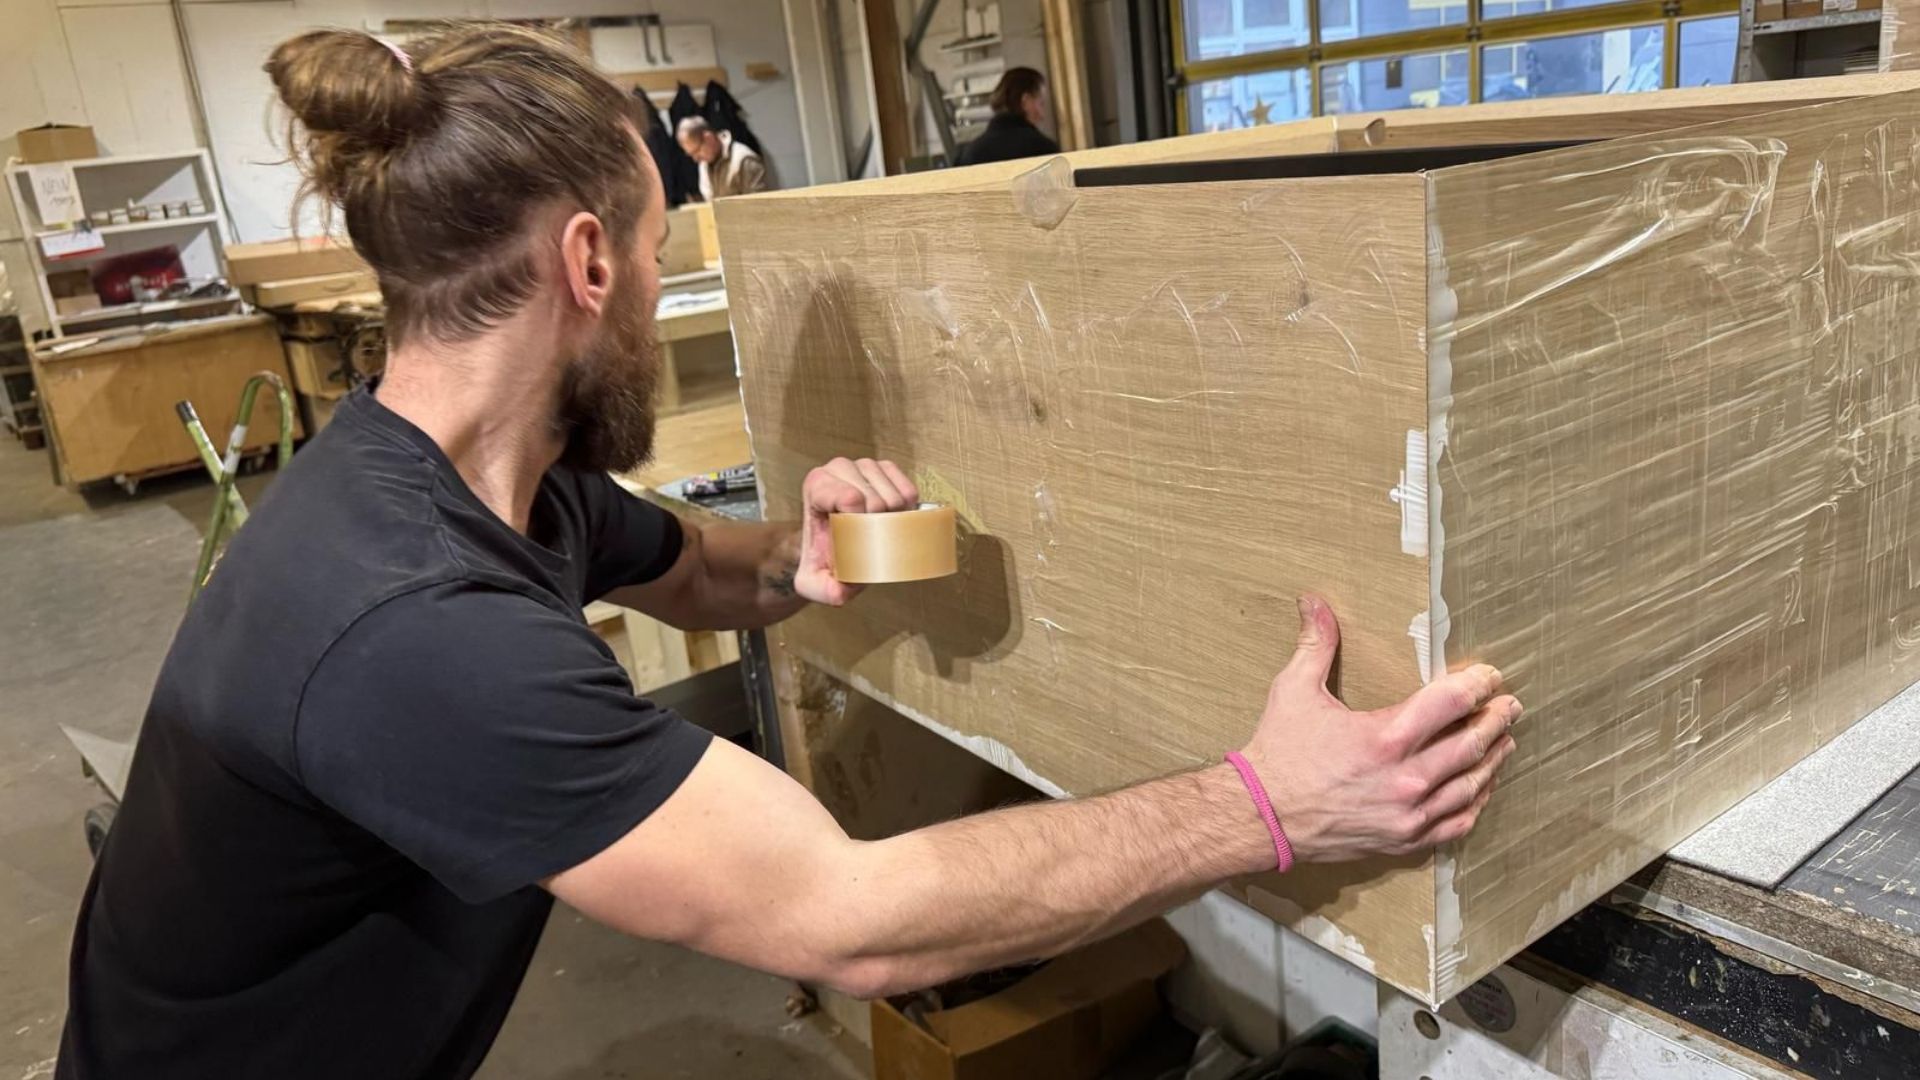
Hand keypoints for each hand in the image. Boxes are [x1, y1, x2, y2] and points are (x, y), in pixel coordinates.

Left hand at [795, 457, 919, 605]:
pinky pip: (908, 489)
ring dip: (896, 518)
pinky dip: (909, 507)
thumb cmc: (822, 558)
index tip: (858, 538)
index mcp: (817, 486)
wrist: (831, 545)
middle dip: (880, 524)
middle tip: (871, 541)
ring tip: (882, 532)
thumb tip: (845, 589)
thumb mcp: (813, 582)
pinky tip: (897, 519)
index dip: (861, 520)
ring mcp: (863, 465)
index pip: (848, 496)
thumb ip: (825, 590)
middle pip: (876, 498)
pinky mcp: (885, 469)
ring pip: (895, 493)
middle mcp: (838, 468)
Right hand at [1242, 595, 1520, 862]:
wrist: (1260, 817)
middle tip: (1509, 705)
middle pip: (1472, 744)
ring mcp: (1408, 814)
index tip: (1489, 675)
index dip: (1477, 684)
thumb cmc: (1278, 753)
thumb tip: (1315, 601)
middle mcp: (1405, 779)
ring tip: (1505, 741)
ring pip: (1471, 785)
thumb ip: (1315, 644)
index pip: (1451, 703)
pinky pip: (1456, 824)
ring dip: (1493, 760)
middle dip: (1496, 720)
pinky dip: (1475, 802)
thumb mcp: (1294, 691)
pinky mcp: (1403, 840)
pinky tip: (1482, 787)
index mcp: (1384, 737)